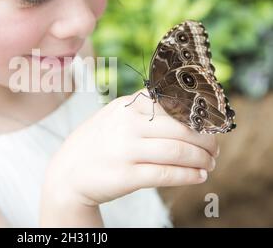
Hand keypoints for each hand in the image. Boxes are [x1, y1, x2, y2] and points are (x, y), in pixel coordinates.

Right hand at [44, 89, 217, 206]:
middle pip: (182, 130)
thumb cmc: (98, 143)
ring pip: (178, 151)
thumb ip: (144, 111)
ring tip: (209, 164)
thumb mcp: (115, 116)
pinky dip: (188, 176)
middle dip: (206, 142)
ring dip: (201, 159)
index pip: (175, 106)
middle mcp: (127, 124)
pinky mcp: (126, 175)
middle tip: (214, 150)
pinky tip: (198, 176)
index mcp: (128, 106)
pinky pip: (167, 174)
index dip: (200, 118)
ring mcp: (126, 149)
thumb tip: (187, 115)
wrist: (68, 172)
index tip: (211, 127)